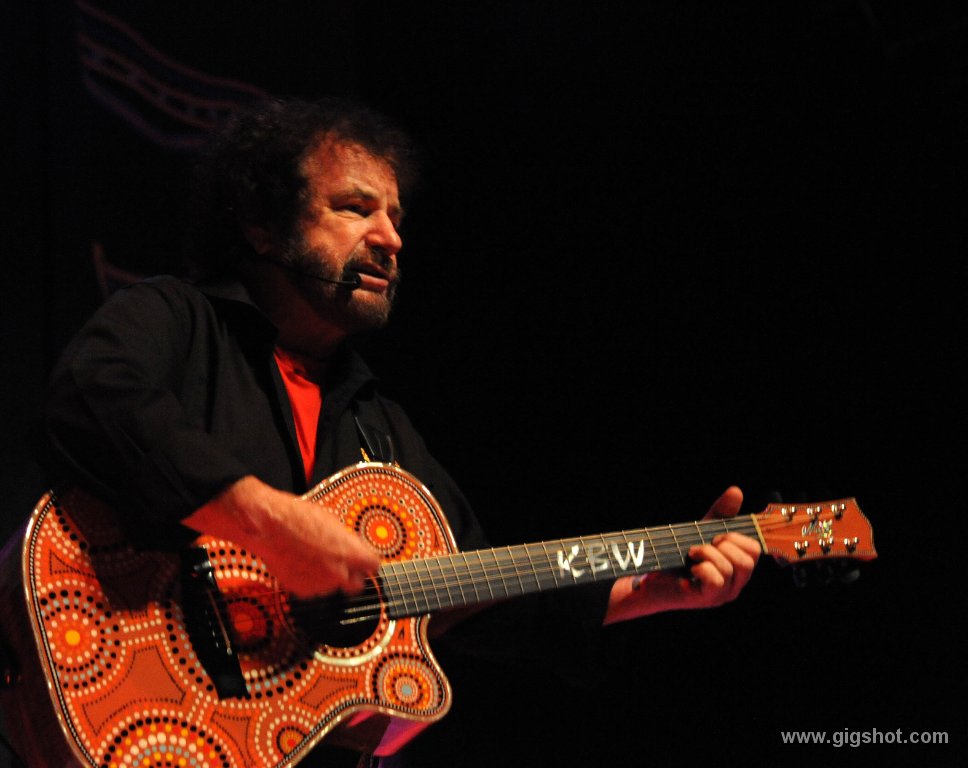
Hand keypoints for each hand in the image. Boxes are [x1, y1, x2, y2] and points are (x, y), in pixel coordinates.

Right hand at [184, 476, 381, 598]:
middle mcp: (339, 573)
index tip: (363, 560)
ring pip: (332, 585)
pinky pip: (312, 587)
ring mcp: (320, 584)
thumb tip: (351, 547)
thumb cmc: (296, 518)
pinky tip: (299, 562)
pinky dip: (309, 579)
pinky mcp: (302, 590)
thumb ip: (346, 541)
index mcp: (351, 553)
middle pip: (357, 584)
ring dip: (326, 575)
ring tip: (310, 556)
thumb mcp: (331, 521)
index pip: (374, 566)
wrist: (267, 527)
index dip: (367, 562)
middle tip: (343, 565)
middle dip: (352, 576)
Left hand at [603, 486, 760, 624]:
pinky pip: (715, 580)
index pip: (755, 549)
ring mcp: (722, 594)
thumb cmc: (679, 552)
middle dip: (724, 544)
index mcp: (738, 567)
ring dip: (707, 553)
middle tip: (703, 544)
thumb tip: (736, 491)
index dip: (736, 537)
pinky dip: (702, 568)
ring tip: (691, 553)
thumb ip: (721, 513)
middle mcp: (735, 583)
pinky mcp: (706, 599)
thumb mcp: (702, 529)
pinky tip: (691, 568)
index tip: (716, 536)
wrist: (651, 572)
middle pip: (748, 560)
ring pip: (730, 568)